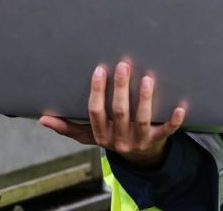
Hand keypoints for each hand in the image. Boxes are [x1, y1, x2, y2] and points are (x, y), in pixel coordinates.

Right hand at [39, 62, 185, 166]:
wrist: (140, 158)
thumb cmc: (112, 137)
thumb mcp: (89, 135)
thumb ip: (68, 127)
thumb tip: (42, 118)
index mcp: (101, 134)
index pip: (96, 112)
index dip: (97, 92)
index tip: (99, 70)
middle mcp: (118, 139)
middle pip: (119, 113)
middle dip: (120, 89)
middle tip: (124, 65)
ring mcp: (139, 141)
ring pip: (141, 120)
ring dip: (144, 100)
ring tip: (146, 79)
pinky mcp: (158, 141)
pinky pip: (166, 131)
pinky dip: (173, 120)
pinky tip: (180, 106)